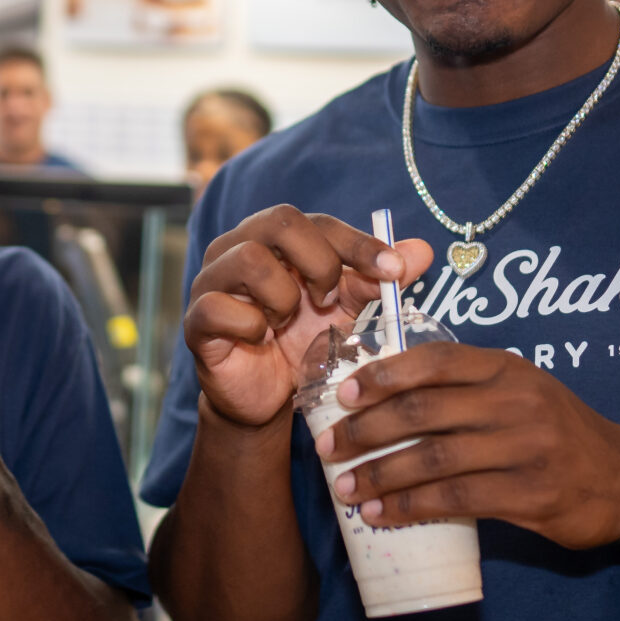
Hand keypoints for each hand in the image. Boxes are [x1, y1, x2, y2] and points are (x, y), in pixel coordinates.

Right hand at [183, 205, 431, 429]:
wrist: (268, 399)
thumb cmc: (302, 342)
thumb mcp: (347, 310)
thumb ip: (378, 280)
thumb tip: (423, 251)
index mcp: (275, 237)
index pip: (318, 221)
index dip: (359, 243)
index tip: (395, 271)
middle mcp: (237, 246)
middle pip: (280, 221)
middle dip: (319, 263)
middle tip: (328, 299)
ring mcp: (211, 280)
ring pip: (250, 260)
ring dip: (284, 297)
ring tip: (288, 322)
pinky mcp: (196, 319)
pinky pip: (221, 307)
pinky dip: (252, 326)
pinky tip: (261, 340)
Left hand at [318, 342, 619, 550]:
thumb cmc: (558, 432)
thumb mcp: (522, 391)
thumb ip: (467, 388)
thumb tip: (386, 398)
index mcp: (507, 369)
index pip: (434, 360)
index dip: (383, 375)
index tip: (344, 394)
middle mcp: (515, 402)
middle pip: (423, 410)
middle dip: (367, 430)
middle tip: (329, 448)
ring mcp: (524, 449)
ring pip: (433, 458)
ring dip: (381, 475)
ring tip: (345, 489)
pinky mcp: (529, 495)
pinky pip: (455, 500)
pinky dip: (411, 508)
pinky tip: (381, 515)